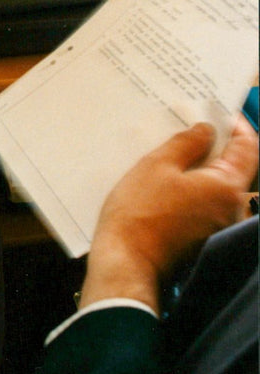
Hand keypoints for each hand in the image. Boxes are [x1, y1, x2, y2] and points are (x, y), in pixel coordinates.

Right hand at [80, 116, 257, 312]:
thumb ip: (187, 143)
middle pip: (238, 166)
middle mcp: (232, 209)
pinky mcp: (204, 237)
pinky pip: (209, 202)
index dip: (235, 124)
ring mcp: (220, 226)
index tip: (220, 110)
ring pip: (221, 185)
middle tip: (196, 126)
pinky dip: (198, 185)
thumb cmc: (139, 213)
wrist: (126, 262)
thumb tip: (206, 130)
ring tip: (180, 150)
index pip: (247, 146)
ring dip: (206, 165)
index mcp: (228, 188)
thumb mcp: (158, 165)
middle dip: (220, 144)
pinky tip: (174, 178)